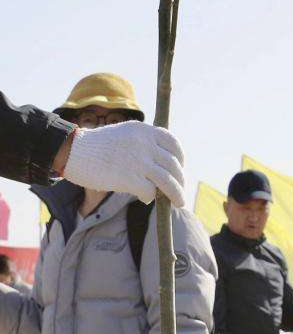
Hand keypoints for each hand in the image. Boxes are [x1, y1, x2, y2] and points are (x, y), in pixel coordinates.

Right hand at [63, 121, 185, 206]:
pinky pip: (150, 192)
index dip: (180, 159)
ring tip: (177, 203)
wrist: (71, 151)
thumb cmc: (96, 147)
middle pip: (173, 166)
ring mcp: (138, 161)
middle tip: (179, 192)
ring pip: (169, 182)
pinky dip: (150, 197)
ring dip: (176, 195)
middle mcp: (144, 144)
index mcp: (143, 130)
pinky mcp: (130, 178)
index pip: (173, 144)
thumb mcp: (124, 135)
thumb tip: (165, 167)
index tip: (179, 169)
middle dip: (180, 181)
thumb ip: (144, 145)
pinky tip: (144, 198)